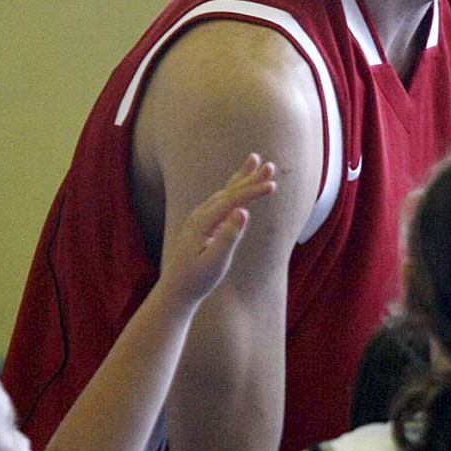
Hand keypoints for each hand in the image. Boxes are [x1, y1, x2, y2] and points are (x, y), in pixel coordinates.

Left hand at [157, 153, 277, 303]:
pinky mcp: (204, 223)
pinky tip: (241, 183)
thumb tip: (243, 212)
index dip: (253, 191)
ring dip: (243, 177)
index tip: (273, 185)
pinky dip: (235, 188)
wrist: (177, 290)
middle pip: (229, 190)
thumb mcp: (215, 261)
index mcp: (203, 222)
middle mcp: (200, 215)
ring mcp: (201, 218)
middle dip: (250, 177)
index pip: (232, 200)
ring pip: (226, 191)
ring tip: (256, 160)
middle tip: (270, 165)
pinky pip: (223, 200)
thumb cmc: (197, 279)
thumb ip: (228, 236)